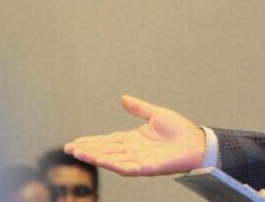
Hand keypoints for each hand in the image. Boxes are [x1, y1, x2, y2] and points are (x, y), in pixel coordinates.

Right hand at [64, 95, 205, 175]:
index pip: (108, 140)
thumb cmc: (180, 130)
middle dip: (87, 149)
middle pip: (105, 150)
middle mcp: (133, 150)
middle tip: (68, 148)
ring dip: (94, 156)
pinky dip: (111, 163)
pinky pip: (125, 167)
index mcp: (133, 139)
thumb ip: (139, 108)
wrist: (197, 142)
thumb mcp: (156, 114)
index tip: (75, 142)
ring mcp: (138, 159)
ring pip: (111, 159)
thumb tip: (123, 98)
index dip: (91, 141)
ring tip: (78, 152)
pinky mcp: (146, 167)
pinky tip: (99, 159)